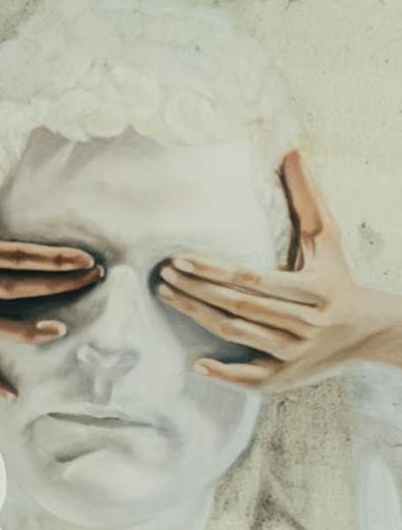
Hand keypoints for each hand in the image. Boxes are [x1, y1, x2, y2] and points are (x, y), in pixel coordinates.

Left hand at [157, 149, 401, 389]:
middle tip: (162, 274)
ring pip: (238, 337)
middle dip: (196, 291)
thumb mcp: (328, 239)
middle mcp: (305, 323)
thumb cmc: (339, 278)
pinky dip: (224, 374)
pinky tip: (196, 364)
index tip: (179, 258)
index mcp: (314, 289)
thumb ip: (308, 197)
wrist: (367, 330)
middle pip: (239, 307)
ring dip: (198, 317)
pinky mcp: (288, 377)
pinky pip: (252, 379)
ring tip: (167, 296)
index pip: (253, 280)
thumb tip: (291, 150)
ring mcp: (295, 353)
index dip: (213, 270)